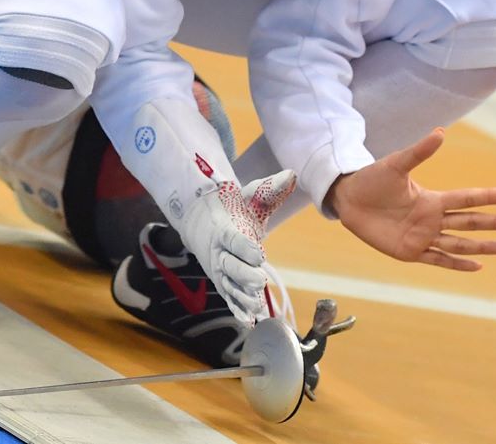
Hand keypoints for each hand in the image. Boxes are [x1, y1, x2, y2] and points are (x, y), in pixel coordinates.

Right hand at [178, 169, 296, 324]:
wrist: (204, 221)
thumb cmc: (233, 208)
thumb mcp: (250, 197)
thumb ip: (270, 189)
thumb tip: (291, 175)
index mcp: (224, 230)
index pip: (234, 241)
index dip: (245, 248)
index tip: (260, 255)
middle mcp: (219, 253)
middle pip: (230, 267)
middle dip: (244, 275)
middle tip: (261, 281)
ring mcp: (219, 271)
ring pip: (229, 287)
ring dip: (243, 298)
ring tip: (258, 307)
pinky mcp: (223, 284)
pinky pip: (229, 299)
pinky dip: (237, 310)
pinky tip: (249, 321)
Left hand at [326, 128, 495, 270]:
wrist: (348, 199)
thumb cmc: (371, 179)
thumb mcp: (396, 164)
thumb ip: (419, 152)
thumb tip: (440, 132)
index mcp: (432, 199)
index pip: (468, 199)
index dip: (490, 197)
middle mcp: (432, 219)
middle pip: (470, 222)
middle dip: (495, 223)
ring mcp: (423, 236)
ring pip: (460, 244)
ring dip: (483, 246)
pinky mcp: (410, 252)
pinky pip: (438, 259)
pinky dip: (457, 264)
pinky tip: (477, 266)